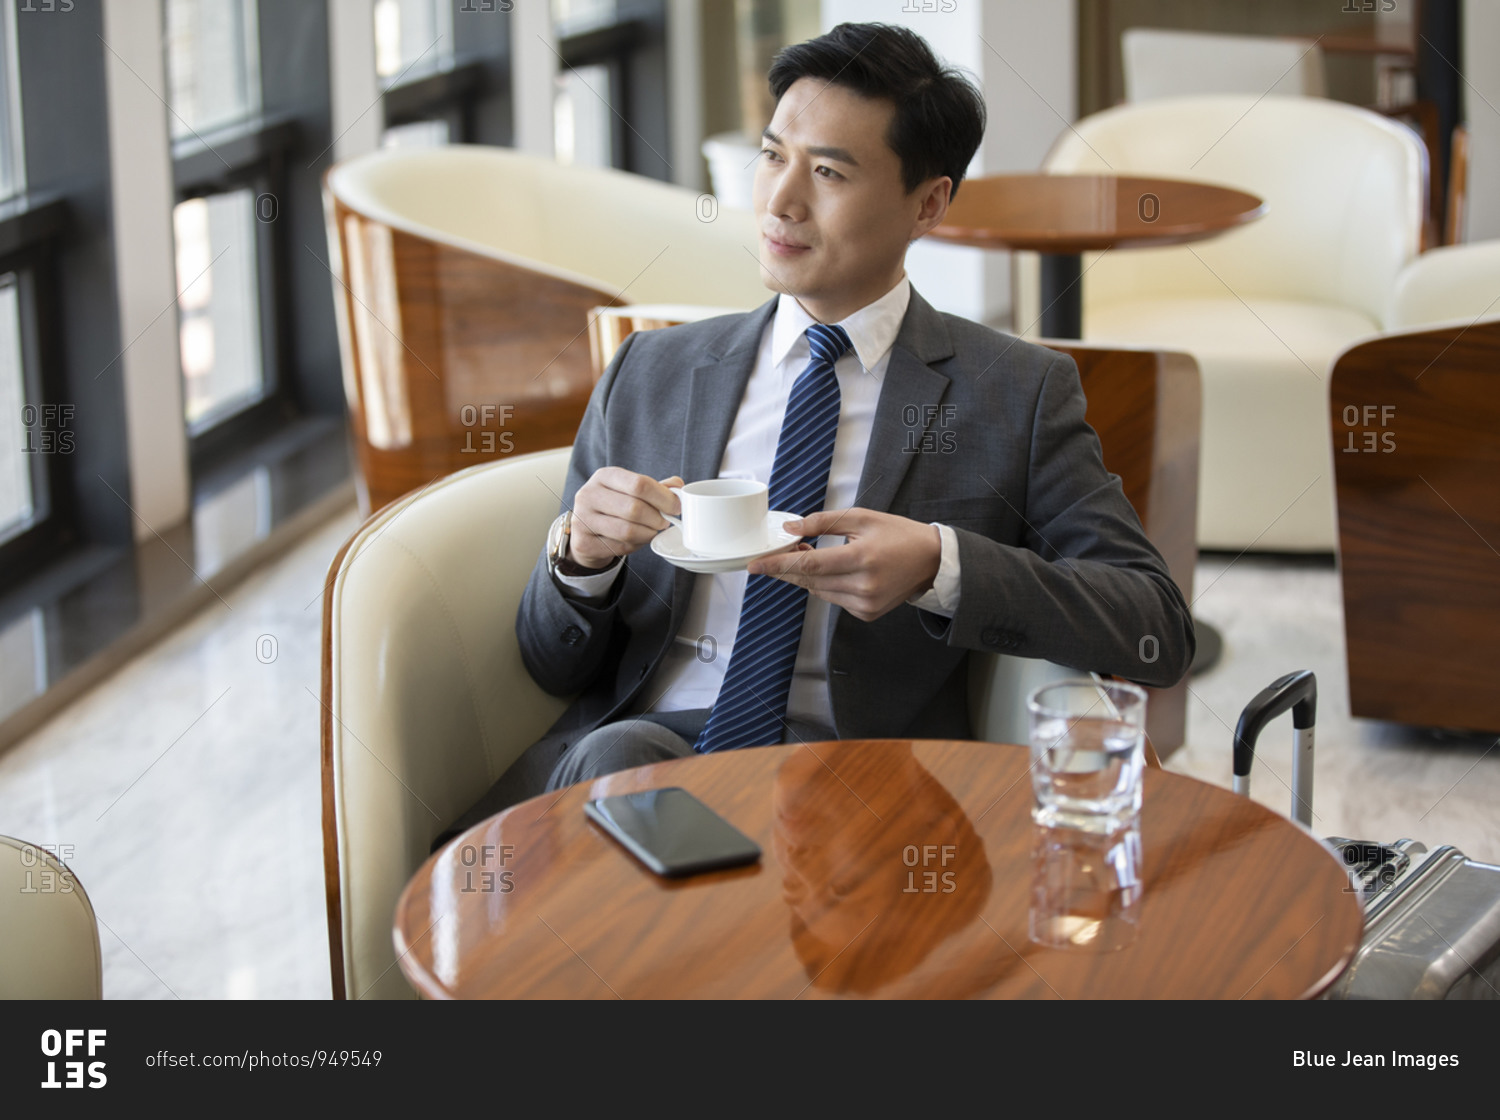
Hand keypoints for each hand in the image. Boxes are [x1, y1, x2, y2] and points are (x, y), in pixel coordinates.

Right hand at [566, 469, 682, 569]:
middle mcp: (589, 495)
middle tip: (665, 522)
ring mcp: (582, 519)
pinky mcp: (583, 542)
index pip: (639, 484)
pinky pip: (620, 547)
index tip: (676, 506)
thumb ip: (656, 488)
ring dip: (648, 533)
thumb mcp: (631, 491)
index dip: (664, 497)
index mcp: (604, 476)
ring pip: (627, 531)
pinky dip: (635, 545)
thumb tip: (678, 487)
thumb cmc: (615, 507)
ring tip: (652, 530)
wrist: (586, 529)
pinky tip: (637, 539)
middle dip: (657, 518)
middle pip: (634, 508)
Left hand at [746, 508, 941, 621]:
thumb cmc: (897, 535)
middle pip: (809, 580)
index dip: (778, 565)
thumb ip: (824, 523)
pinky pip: (833, 599)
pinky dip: (825, 585)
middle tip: (774, 555)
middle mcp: (863, 586)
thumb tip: (792, 528)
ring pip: (818, 591)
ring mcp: (865, 604)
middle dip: (787, 567)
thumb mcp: (862, 518)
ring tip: (809, 554)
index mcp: (862, 558)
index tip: (755, 565)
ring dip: (806, 575)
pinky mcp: (867, 614)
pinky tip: (832, 571)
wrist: (931, 561)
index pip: (809, 564)